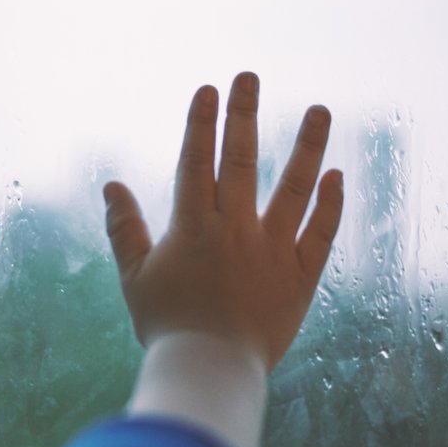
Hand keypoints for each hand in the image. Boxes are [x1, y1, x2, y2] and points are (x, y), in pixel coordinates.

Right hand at [103, 72, 343, 371]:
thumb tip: (111, 185)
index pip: (197, 161)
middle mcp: (234, 229)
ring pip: (294, 188)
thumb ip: (124, 228)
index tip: (208, 90)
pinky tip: (336, 175)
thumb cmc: (167, 325)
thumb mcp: (134, 275)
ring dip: (308, 146)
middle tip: (249, 77)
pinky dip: (330, 204)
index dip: (201, 123)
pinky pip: (321, 233)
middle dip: (244, 114)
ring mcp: (272, 250)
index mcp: (192, 227)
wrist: (210, 369)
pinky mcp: (300, 276)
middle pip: (241, 160)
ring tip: (320, 110)